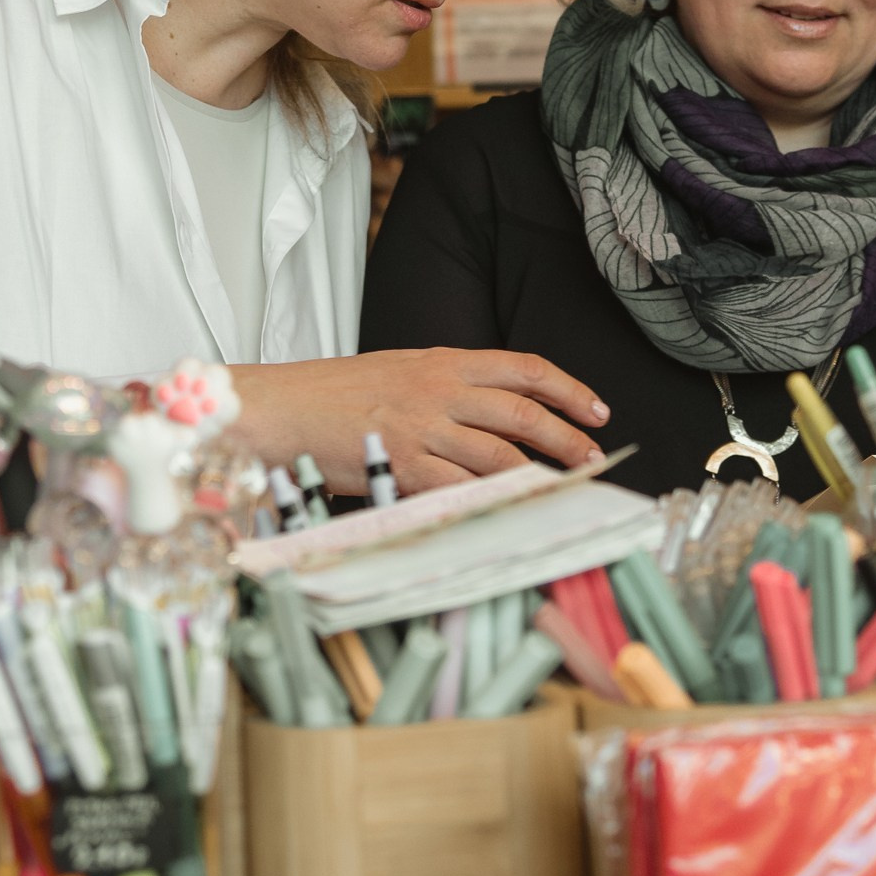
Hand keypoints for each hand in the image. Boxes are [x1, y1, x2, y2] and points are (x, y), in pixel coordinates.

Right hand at [228, 349, 607, 495]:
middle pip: (524, 413)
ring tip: (563, 491)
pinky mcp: (404, 464)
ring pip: (501, 454)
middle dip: (568, 438)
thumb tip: (492, 418)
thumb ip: (445, 388)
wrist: (279, 407)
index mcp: (443, 361)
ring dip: (540, 476)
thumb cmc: (331, 394)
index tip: (597, 409)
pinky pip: (462, 487)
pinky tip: (511, 514)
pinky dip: (492, 503)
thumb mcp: (398, 373)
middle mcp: (440, 389)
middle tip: (594, 458)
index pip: (524, 368)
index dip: (568, 389)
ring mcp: (423, 427)